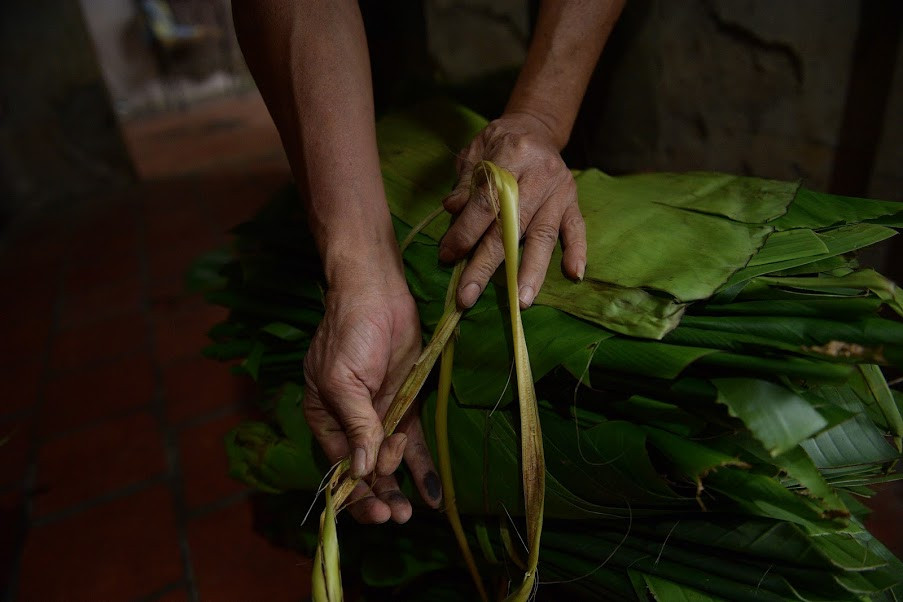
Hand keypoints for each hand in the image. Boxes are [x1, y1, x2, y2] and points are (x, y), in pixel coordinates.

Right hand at [302, 278, 440, 523]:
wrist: (378, 295)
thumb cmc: (350, 333)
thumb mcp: (343, 380)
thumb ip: (356, 425)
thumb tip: (362, 470)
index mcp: (326, 420)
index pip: (339, 467)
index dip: (355, 493)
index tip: (376, 512)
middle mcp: (352, 424)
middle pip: (365, 471)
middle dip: (380, 496)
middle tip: (398, 515)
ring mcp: (380, 416)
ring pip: (390, 463)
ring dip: (400, 487)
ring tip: (413, 511)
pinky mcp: (405, 405)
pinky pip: (414, 443)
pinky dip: (421, 468)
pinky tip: (432, 493)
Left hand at [438, 112, 586, 308]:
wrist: (535, 128)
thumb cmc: (499, 143)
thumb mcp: (475, 151)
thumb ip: (465, 181)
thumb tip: (451, 210)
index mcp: (512, 155)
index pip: (487, 201)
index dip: (465, 231)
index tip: (447, 256)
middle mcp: (540, 174)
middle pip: (511, 226)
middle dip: (487, 264)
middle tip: (468, 295)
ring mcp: (560, 191)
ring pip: (544, 236)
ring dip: (531, 271)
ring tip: (522, 302)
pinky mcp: (573, 202)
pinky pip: (577, 229)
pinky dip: (577, 251)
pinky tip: (573, 275)